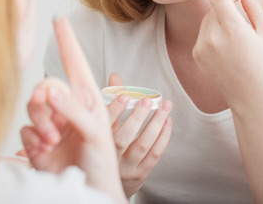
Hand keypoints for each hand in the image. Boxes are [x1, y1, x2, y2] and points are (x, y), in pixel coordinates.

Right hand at [20, 17, 126, 203]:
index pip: (75, 62)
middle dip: (43, 103)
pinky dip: (32, 140)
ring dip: (39, 124)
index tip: (58, 18)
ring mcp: (52, 124)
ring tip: (51, 141)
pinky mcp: (38, 142)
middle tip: (51, 123)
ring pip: (32, 107)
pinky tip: (44, 152)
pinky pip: (25, 130)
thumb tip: (49, 90)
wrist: (90, 190)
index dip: (66, 40)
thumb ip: (73, 110)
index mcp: (86, 98)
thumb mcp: (94, 133)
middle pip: (44, 86)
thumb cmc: (101, 162)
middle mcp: (68, 107)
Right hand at [105, 73, 172, 197]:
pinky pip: (154, 155)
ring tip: (166, 105)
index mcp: (95, 144)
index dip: (113, 110)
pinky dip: (163, 137)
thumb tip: (115, 76)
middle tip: (148, 99)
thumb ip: (108, 100)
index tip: (124, 94)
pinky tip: (168, 121)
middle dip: (137, 116)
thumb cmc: (100, 147)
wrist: (101, 186)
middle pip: (122, 137)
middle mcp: (109, 158)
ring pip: (142, 145)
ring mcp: (125, 168)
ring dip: (156, 123)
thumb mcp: (98, 125)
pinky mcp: (140, 174)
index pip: (103, 126)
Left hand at [184, 0, 262, 110]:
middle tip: (242, 2)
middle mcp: (213, 36)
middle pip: (214, 4)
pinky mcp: (196, 54)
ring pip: (207, 18)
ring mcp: (201, 46)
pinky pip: (203, 32)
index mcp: (233, 28)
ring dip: (220, 17)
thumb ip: (253, 7)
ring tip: (238, 37)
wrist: (250, 98)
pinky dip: (213, 32)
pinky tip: (228, 49)